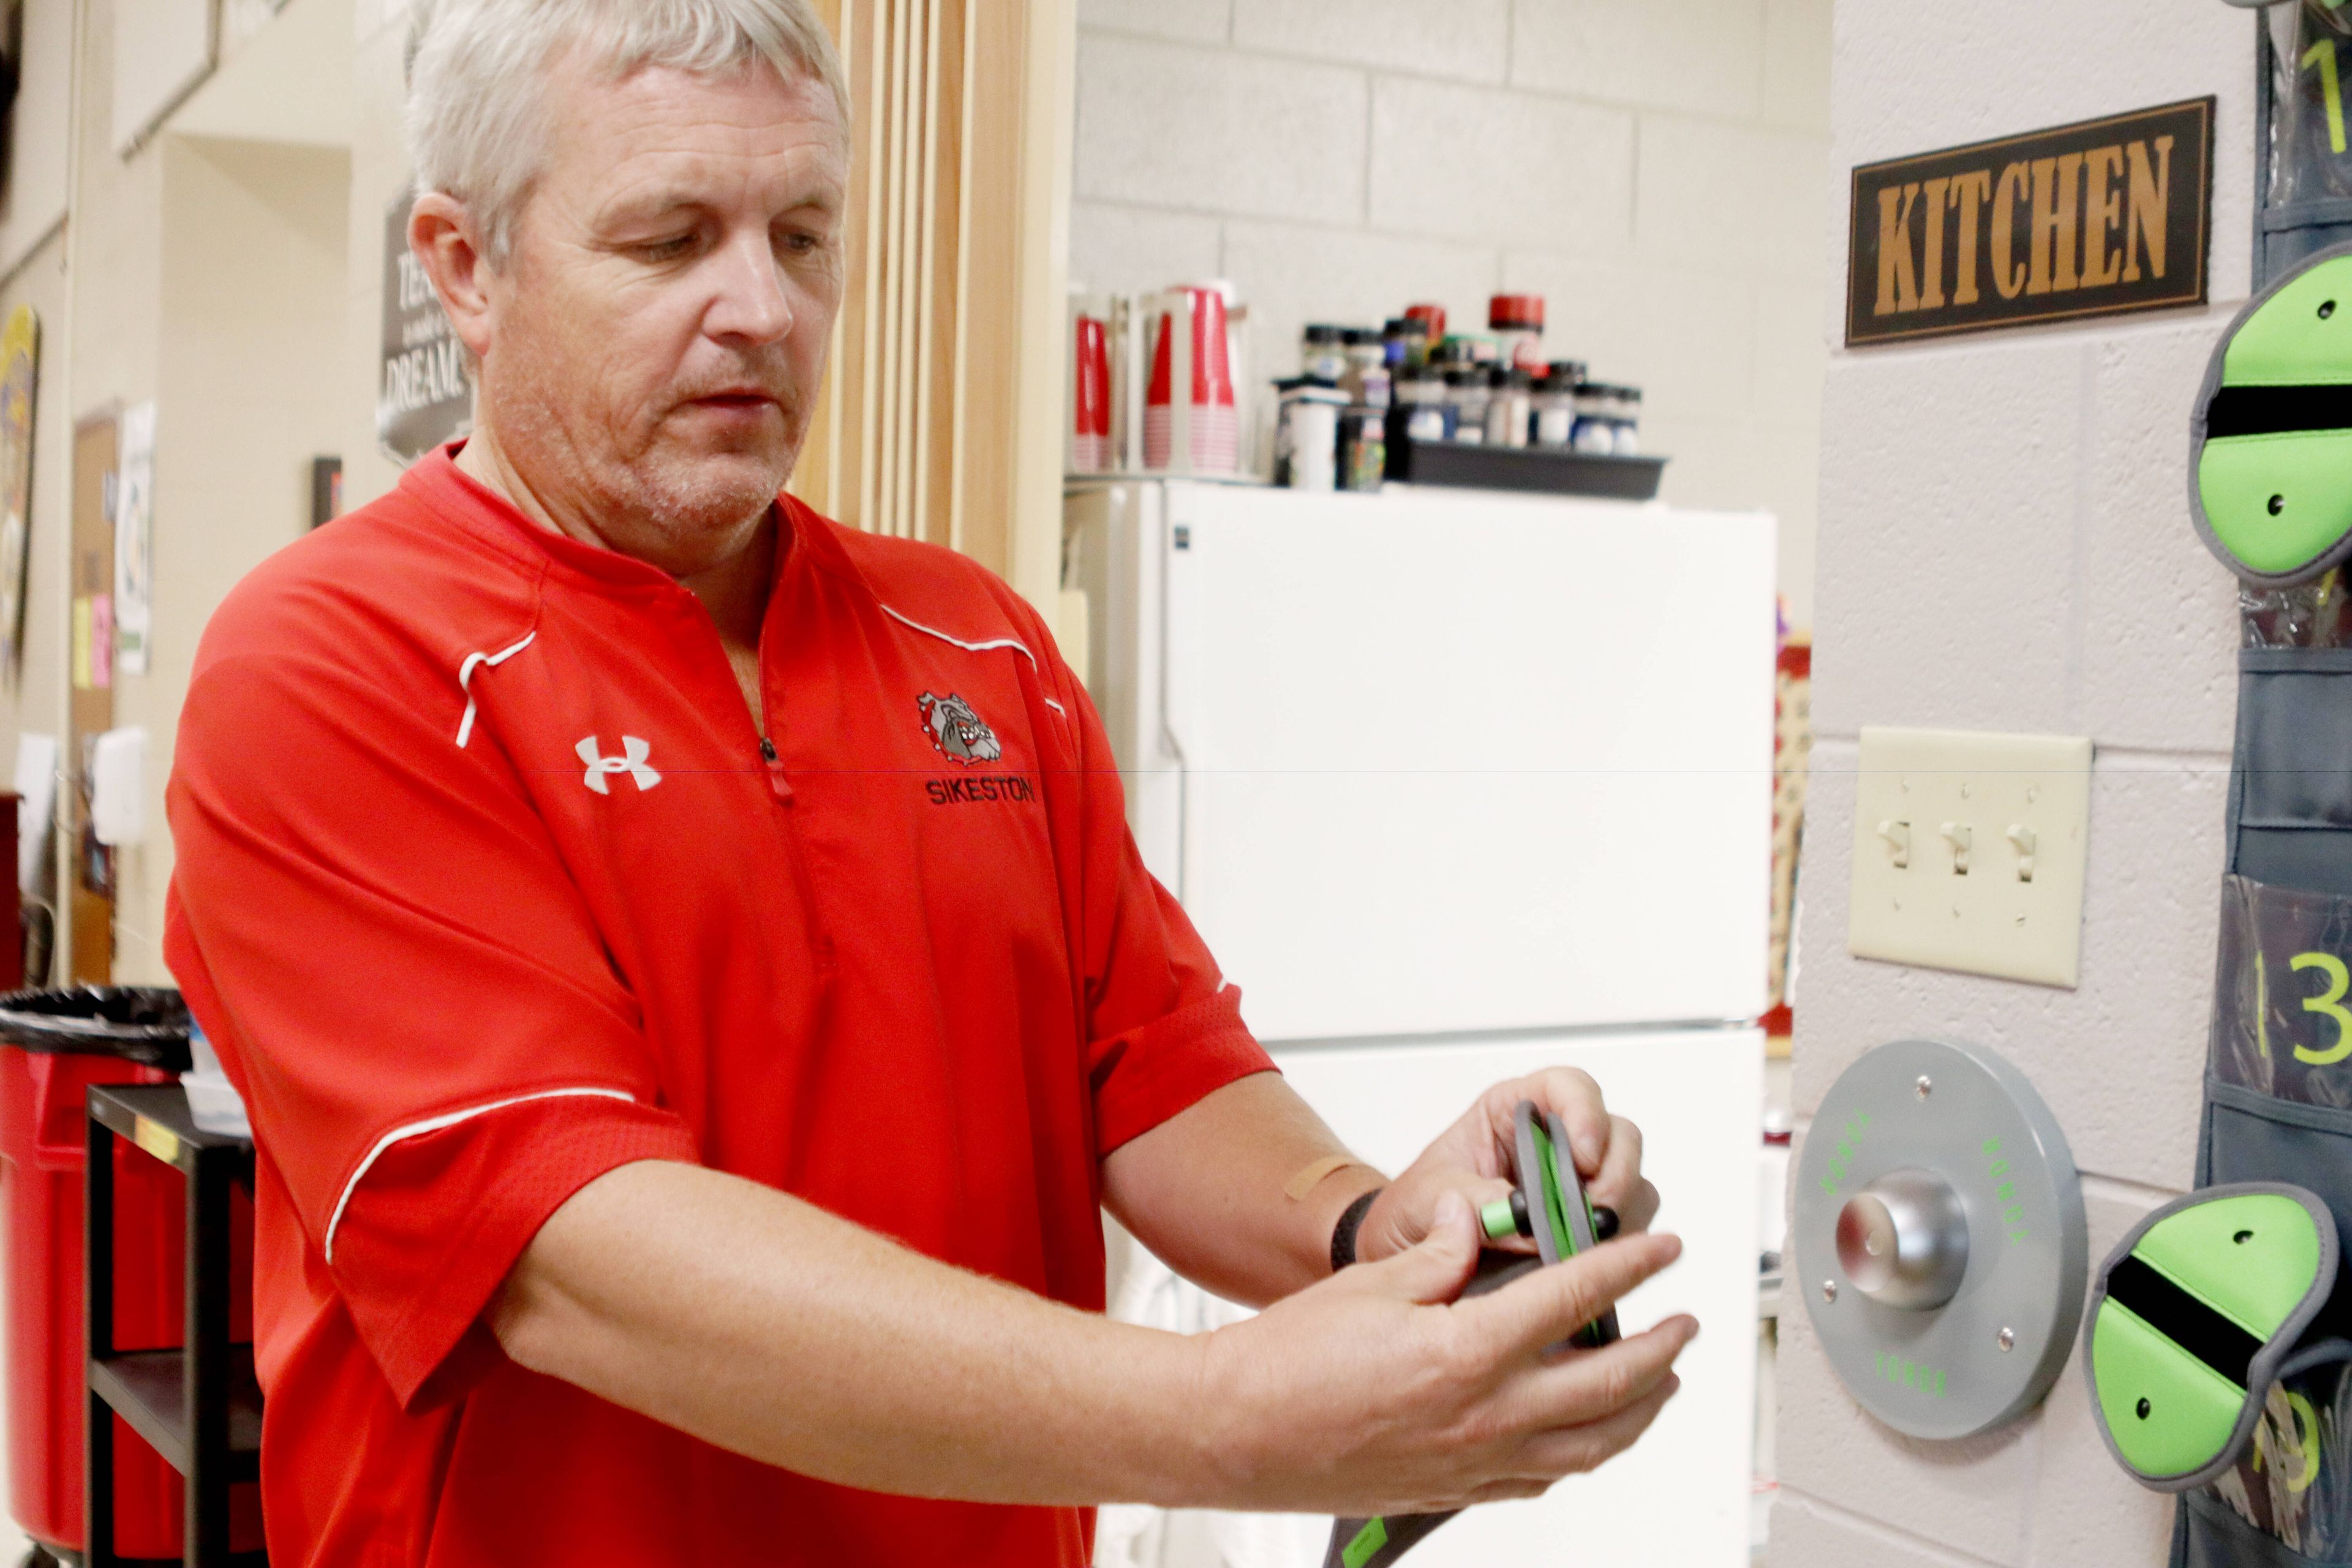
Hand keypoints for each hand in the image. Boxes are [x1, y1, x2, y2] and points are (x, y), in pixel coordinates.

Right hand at [1193, 1193, 1694, 1514]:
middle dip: (1660, 1347)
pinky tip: (1588, 1437)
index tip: (1659, 1249)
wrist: (1237, 1433)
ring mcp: (1477, 1462)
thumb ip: (1439, 1252)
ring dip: (1641, 1409)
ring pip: (1593, 1444)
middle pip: (1609, 1381)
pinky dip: (1583, 1454)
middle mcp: (1486, 1415)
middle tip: (1684, 1321)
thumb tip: (1474, 1218)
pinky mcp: (1457, 1492)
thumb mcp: (1372, 1284)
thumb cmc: (1289, 1361)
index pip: (1576, 1298)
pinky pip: (1545, 1478)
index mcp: (1467, 1351)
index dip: (1627, 1266)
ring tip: (1662, 1382)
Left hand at [1352, 1069, 1659, 1265]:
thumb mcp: (1428, 1197)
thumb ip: (1475, 1202)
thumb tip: (1527, 1220)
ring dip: (1619, 1214)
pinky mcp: (1589, 1226)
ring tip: (1583, 1245)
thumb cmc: (1416, 1208)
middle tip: (1595, 1215)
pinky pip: (1629, 1227)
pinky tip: (1587, 1263)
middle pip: (1617, 1136)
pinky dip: (1617, 1246)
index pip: (1569, 1088)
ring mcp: (1579, 1185)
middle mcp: (1556, 1141)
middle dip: (1614, 1175)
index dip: (1586, 1114)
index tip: (1584, 1157)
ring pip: (1632, 1183)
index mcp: (1515, 1112)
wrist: (1411, 1252)